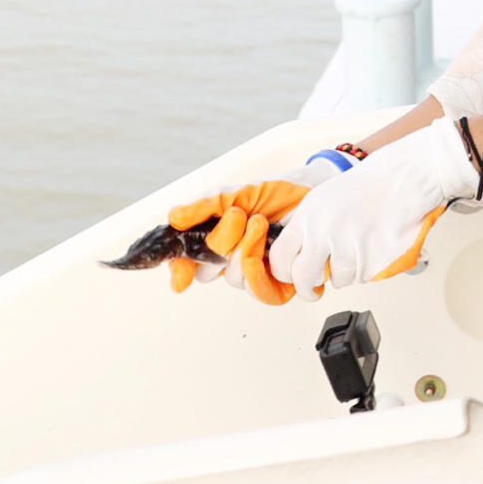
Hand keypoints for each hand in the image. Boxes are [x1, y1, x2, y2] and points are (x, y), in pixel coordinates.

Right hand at [166, 155, 344, 299]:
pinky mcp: (279, 282)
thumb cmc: (272, 193)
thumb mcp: (233, 194)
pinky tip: (267, 248)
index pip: (187, 262)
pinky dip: (261, 273)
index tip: (179, 276)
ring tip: (259, 223)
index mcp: (214, 240)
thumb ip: (203, 207)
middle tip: (238, 216)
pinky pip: (261, 292)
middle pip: (207, 272)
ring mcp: (254, 272)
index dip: (180, 270)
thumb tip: (173, 218)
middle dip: (220, 244)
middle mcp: (230, 259)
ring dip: (245, 250)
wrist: (309, 191)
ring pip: (235, 280)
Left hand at [268, 117, 477, 297]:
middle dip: (308, 289)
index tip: (293, 277)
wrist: (407, 177)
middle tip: (314, 290)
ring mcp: (348, 248)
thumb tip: (293, 256)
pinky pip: (362, 276)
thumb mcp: (324, 197)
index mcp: (308, 215)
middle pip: (303, 279)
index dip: (286, 273)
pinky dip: (367, 267)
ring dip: (346, 271)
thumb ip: (306, 226)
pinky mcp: (371, 260)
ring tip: (360, 245)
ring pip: (337, 280)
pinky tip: (374, 244)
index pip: (280, 259)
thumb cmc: (370, 184)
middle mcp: (324, 232)